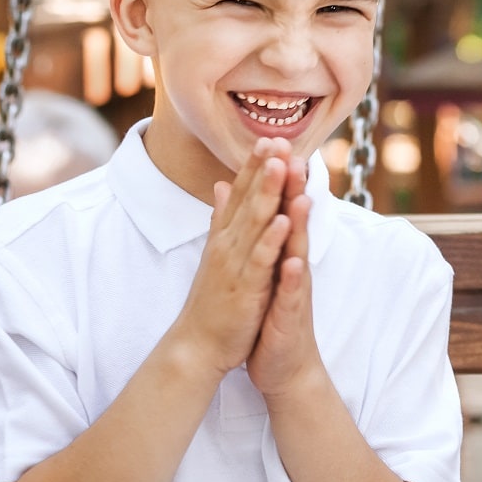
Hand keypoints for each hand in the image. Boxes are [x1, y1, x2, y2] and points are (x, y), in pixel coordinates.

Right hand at [172, 137, 291, 377]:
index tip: (269, 138)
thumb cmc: (212, 297)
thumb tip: (221, 184)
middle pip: (247, 199)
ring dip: (268, 193)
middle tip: (276, 138)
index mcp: (224, 234)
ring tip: (282, 165)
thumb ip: (221, 216)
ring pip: (254, 222)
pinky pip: (260, 259)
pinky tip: (285, 220)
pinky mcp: (244, 286)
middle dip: (263, 168)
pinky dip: (271, 239)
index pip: (240, 192)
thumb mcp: (216, 250)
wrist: (197, 343)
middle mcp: (227, 243)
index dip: (254, 165)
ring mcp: (234, 263)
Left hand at [247, 155, 324, 399]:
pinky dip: (293, 277)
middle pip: (295, 222)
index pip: (282, 209)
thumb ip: (262, 235)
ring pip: (299, 252)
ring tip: (302, 199)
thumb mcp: (264, 269)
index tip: (275, 145)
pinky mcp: (291, 315)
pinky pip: (292, 295)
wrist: (284, 364)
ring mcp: (295, 289)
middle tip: (296, 156)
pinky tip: (293, 262)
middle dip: (295, 190)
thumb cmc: (273, 314)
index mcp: (282, 252)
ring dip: (301, 227)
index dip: (279, 179)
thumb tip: (252, 202)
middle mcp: (293, 264)